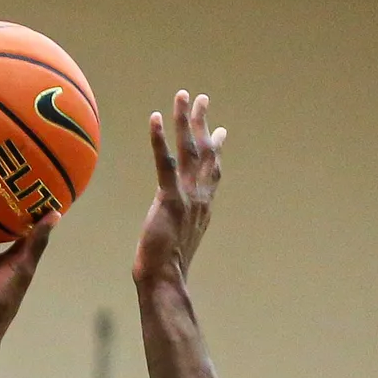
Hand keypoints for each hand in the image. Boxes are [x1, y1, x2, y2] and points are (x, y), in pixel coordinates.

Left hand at [134, 90, 224, 288]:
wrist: (165, 280)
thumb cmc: (165, 269)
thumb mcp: (178, 241)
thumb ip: (179, 225)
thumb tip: (174, 225)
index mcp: (203, 207)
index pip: (212, 172)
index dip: (216, 150)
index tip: (221, 131)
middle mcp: (200, 197)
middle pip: (205, 152)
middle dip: (203, 124)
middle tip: (202, 99)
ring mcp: (187, 197)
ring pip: (189, 150)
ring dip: (186, 121)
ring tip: (184, 96)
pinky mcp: (169, 200)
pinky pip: (165, 164)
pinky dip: (160, 140)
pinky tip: (156, 119)